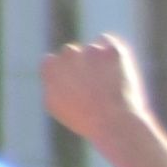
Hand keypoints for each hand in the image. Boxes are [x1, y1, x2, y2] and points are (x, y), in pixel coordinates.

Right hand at [39, 35, 150, 149]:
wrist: (113, 124)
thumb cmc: (85, 121)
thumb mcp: (58, 107)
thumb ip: (51, 84)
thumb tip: (54, 72)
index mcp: (51, 69)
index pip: (51, 61)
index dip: (63, 72)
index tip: (73, 83)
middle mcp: (68, 56)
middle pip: (70, 52)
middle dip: (80, 65)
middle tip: (93, 86)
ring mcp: (91, 52)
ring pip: (92, 50)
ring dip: (98, 62)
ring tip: (107, 87)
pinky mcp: (112, 51)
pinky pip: (107, 42)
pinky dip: (110, 54)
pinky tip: (115, 71)